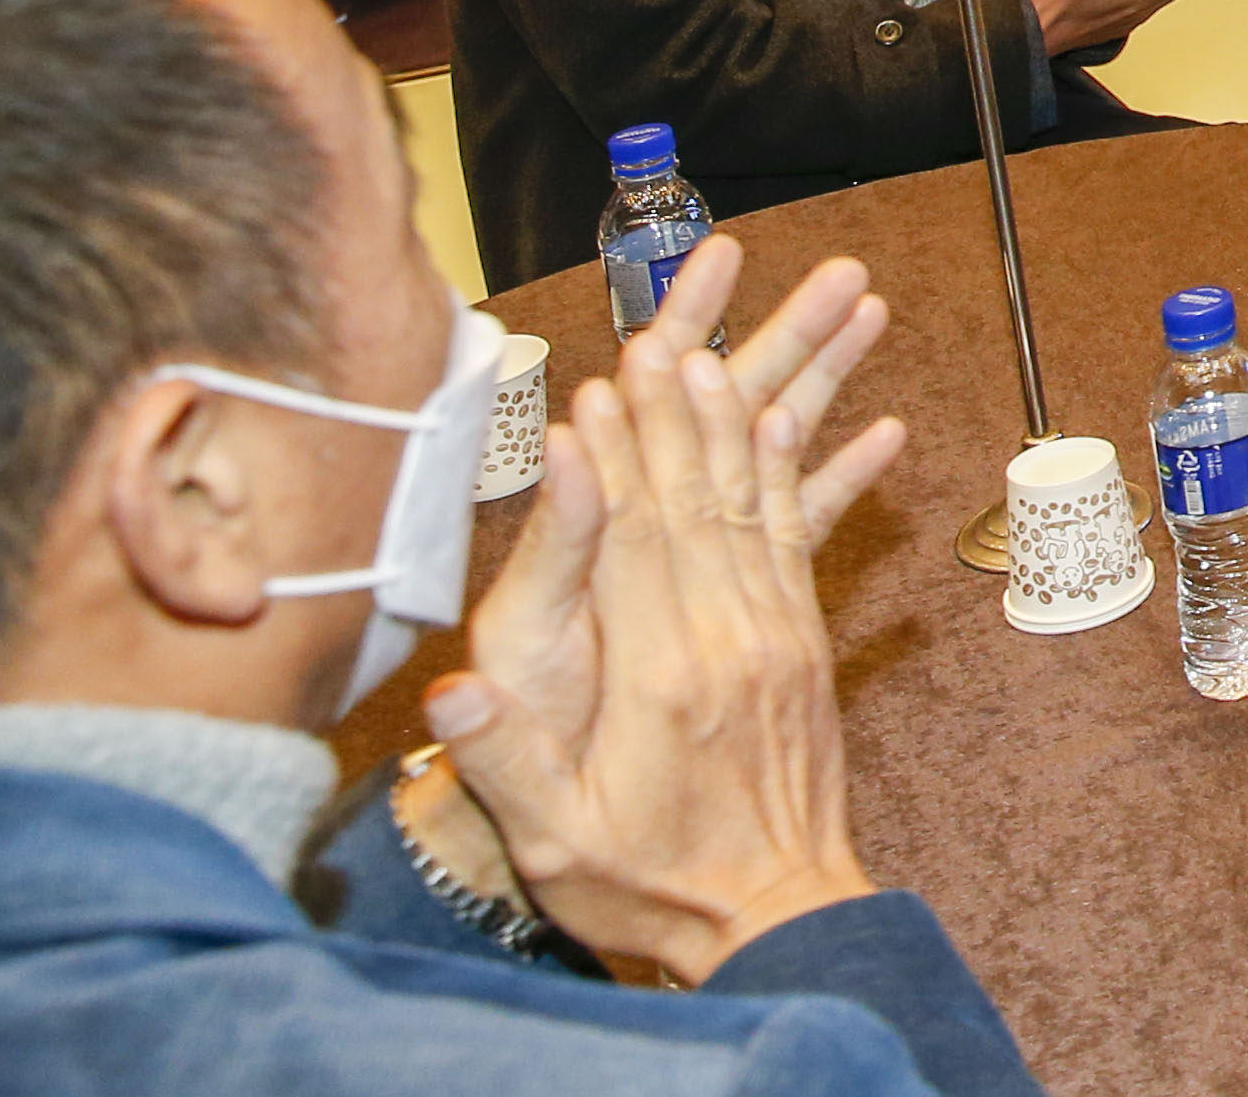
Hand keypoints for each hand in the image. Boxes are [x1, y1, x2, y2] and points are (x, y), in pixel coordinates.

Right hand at [423, 240, 904, 983]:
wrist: (774, 919)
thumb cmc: (646, 885)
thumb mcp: (555, 841)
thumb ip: (503, 763)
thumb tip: (444, 696)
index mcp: (663, 677)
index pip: (636, 541)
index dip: (620, 461)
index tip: (602, 386)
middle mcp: (731, 640)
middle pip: (701, 500)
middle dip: (679, 410)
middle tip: (664, 328)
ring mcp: (778, 637)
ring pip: (759, 502)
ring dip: (744, 418)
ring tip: (728, 344)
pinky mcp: (804, 645)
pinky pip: (801, 538)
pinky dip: (799, 473)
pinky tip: (801, 422)